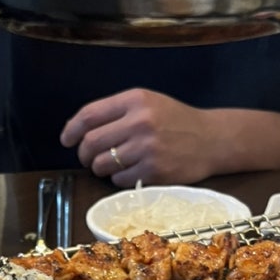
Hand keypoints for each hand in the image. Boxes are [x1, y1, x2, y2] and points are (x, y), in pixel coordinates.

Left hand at [59, 88, 218, 187]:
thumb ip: (117, 112)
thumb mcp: (148, 103)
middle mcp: (140, 122)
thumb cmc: (176, 121)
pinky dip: (118, 179)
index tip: (66, 140)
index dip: (71, 130)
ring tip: (110, 165)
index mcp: (135, 100)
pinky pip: (119, 180)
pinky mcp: (154, 171)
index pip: (89, 115)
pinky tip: (129, 172)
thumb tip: (79, 131)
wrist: (212, 140)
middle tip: (89, 157)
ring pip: (102, 164)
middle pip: (91, 142)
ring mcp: (147, 148)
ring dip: (100, 168)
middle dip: (84, 153)